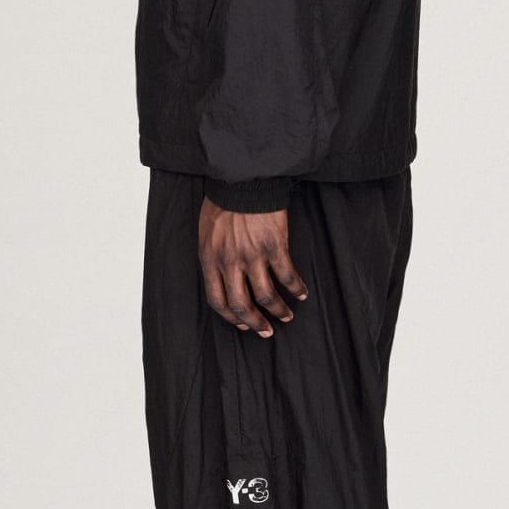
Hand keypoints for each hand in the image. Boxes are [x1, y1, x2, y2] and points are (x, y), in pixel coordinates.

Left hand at [198, 197, 309, 336]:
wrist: (242, 178)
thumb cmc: (223, 201)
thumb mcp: (206, 232)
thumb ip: (213, 256)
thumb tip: (223, 277)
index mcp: (210, 259)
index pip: (217, 300)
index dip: (231, 317)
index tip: (243, 324)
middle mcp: (230, 262)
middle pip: (241, 305)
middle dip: (255, 322)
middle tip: (266, 331)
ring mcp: (252, 255)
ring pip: (266, 296)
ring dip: (278, 310)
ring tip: (287, 315)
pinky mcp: (274, 246)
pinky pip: (287, 275)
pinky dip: (296, 288)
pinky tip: (301, 293)